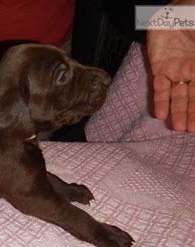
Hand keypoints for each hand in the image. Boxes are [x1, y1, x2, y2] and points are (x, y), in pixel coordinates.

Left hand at [147, 13, 194, 131]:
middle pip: (194, 98)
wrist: (177, 11)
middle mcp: (193, 73)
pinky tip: (161, 115)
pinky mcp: (159, 68)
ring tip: (179, 128)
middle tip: (192, 131)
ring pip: (178, 96)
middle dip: (193, 114)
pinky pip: (160, 88)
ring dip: (178, 112)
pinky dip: (161, 101)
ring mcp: (177, 71)